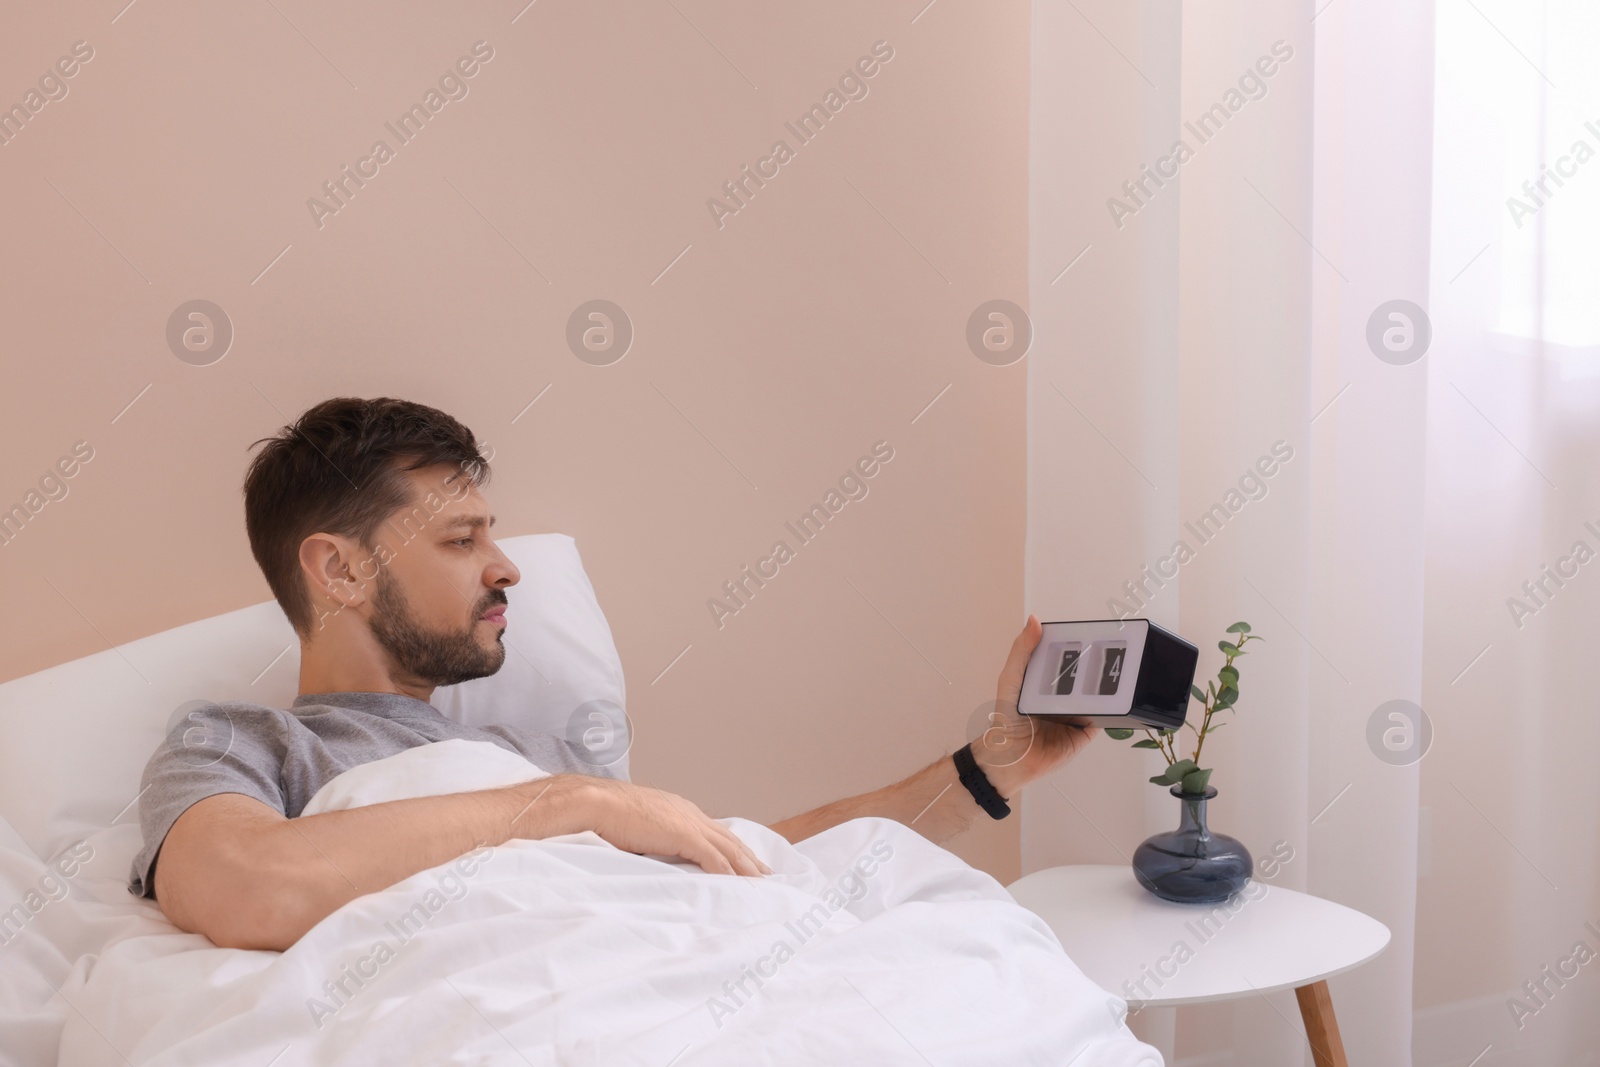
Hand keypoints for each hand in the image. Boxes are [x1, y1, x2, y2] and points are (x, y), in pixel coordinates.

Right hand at [575, 778, 771, 876]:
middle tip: (767, 876)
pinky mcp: (683, 834)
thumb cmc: (606, 817)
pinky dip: (728, 872)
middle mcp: (689, 813)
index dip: (734, 848)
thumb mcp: (637, 830)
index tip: (747, 862)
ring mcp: (688, 822)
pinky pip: (713, 857)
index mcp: (680, 811)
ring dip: (746, 868)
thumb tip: (656, 858)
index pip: (716, 831)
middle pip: (729, 839)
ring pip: (728, 848)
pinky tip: (738, 885)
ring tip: (762, 884)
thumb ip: (653, 841)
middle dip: (749, 858)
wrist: (593, 804)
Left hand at [974, 614, 1097, 797]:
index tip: (1091, 632)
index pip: (1067, 660)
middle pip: (1086, 676)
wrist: (1011, 755)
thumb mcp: (1011, 677)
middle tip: (1112, 647)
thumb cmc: (1006, 718)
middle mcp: (1064, 696)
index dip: (1078, 646)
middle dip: (1098, 663)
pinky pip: (1102, 717)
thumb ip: (1022, 650)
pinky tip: (1114, 695)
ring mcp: (1077, 713)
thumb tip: (1034, 620)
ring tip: (1118, 667)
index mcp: (1048, 681)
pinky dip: (1109, 708)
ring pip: (1098, 695)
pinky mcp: (1086, 732)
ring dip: (1107, 684)